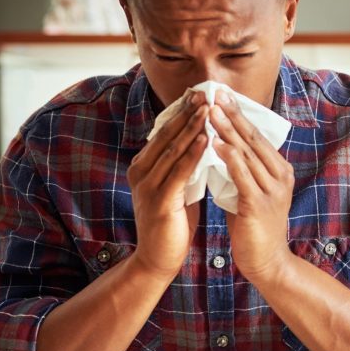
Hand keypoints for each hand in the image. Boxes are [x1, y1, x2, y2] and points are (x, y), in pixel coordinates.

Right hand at [127, 91, 207, 276]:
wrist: (159, 258)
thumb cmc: (172, 223)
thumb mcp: (176, 187)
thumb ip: (182, 166)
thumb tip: (200, 142)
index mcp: (144, 166)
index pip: (164, 132)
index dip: (182, 112)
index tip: (200, 94)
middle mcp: (142, 171)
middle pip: (167, 134)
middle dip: (187, 112)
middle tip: (205, 92)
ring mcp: (148, 185)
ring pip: (173, 149)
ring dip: (192, 127)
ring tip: (208, 108)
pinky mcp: (159, 200)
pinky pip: (179, 171)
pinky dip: (193, 153)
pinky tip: (206, 139)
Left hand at [209, 92, 295, 281]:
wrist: (266, 261)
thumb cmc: (253, 226)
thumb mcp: (248, 191)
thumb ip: (240, 170)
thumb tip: (219, 146)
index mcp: (279, 170)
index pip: (256, 135)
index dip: (238, 114)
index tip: (221, 95)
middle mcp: (280, 176)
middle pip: (253, 139)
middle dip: (233, 114)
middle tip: (215, 93)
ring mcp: (272, 190)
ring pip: (247, 154)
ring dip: (227, 131)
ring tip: (210, 112)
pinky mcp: (260, 206)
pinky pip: (243, 177)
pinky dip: (230, 159)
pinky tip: (216, 144)